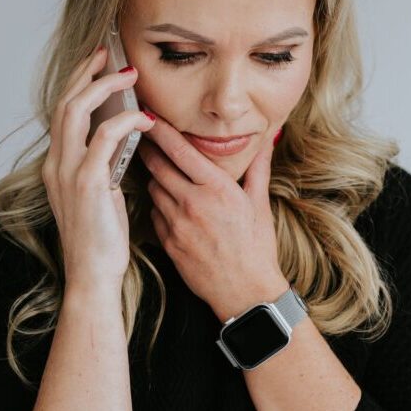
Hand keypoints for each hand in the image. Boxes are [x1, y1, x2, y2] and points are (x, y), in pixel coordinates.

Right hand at [41, 47, 154, 296]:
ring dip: (103, 88)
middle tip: (109, 55)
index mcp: (57, 166)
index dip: (78, 83)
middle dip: (87, 73)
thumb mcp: (100, 194)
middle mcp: (55, 164)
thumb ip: (104, 164)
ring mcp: (67, 172)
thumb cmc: (102, 239)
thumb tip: (125, 135)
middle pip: (64, 102)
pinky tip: (145, 119)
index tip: (98, 64)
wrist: (93, 275)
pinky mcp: (86, 182)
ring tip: (128, 76)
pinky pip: (104, 137)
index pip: (62, 112)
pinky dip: (125, 121)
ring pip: (76, 111)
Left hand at [136, 114, 284, 319]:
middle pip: (157, 166)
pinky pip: (154, 214)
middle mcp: (192, 203)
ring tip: (162, 172)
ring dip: (155, 179)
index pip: (179, 150)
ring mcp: (177, 224)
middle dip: (149, 150)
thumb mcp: (259, 204)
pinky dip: (159, 205)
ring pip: (153, 189)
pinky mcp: (168, 243)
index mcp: (216, 188)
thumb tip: (268, 139)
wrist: (246, 293)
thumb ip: (258, 168)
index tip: (149, 116)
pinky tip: (170, 205)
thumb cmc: (257, 248)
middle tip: (143, 137)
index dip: (160, 130)